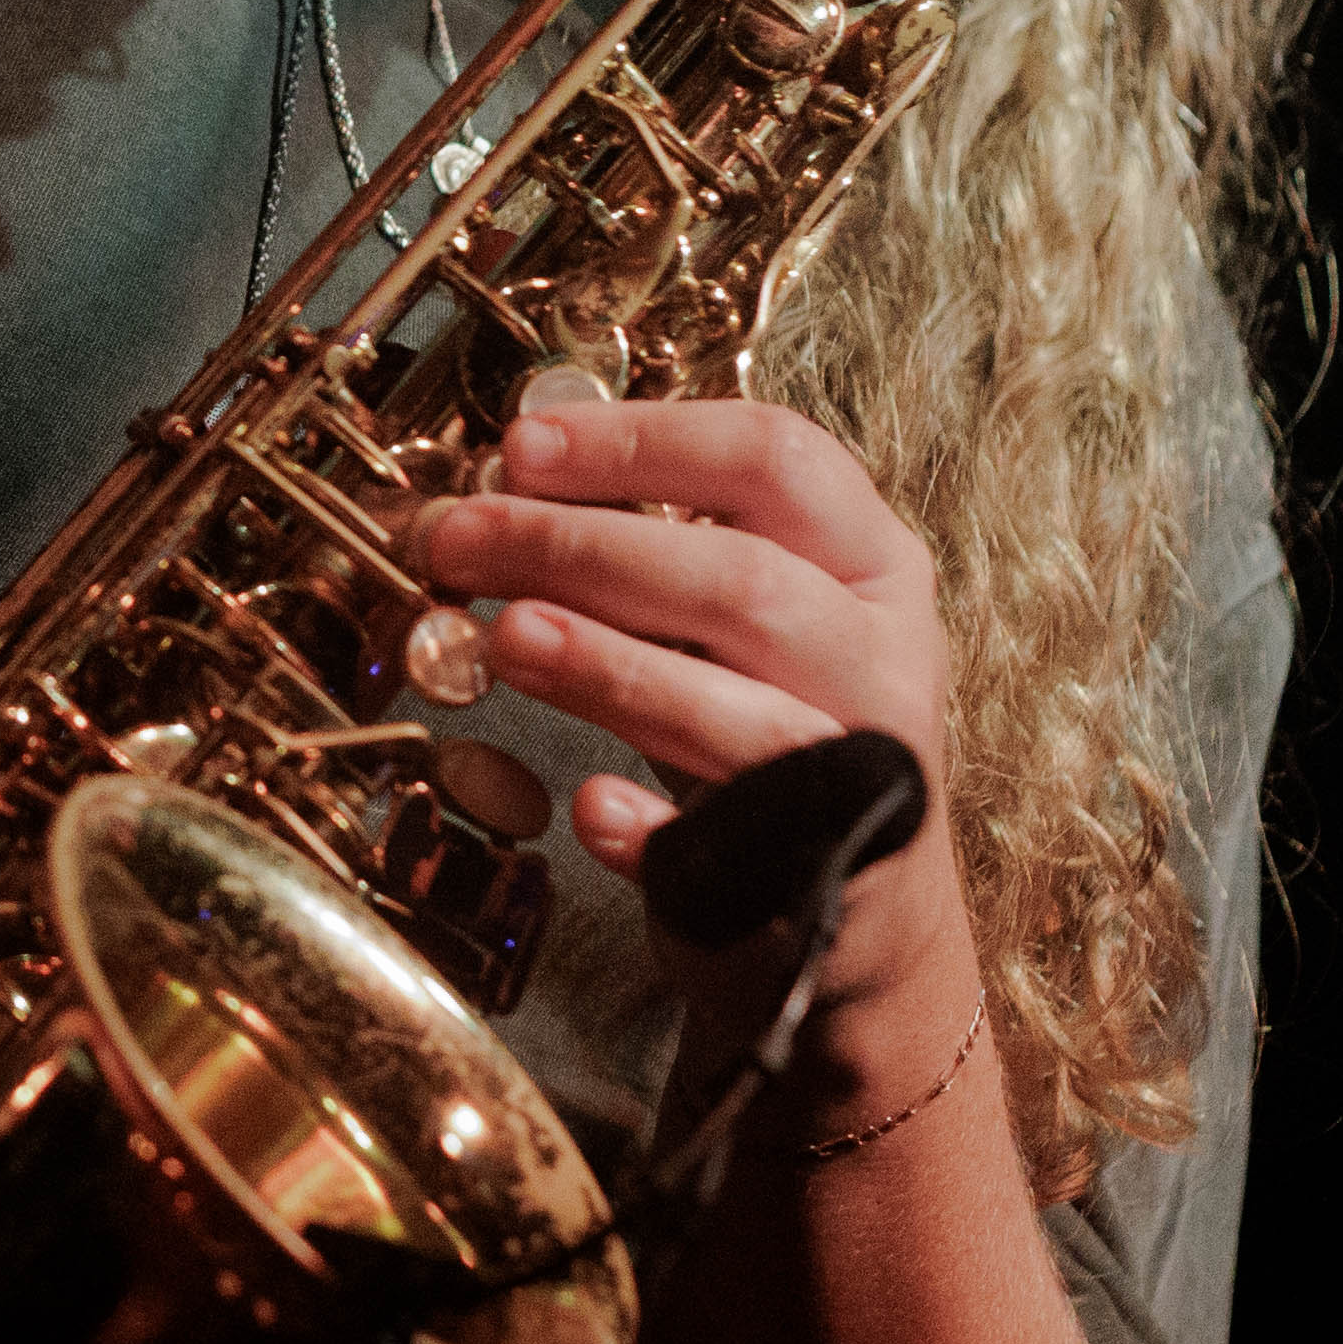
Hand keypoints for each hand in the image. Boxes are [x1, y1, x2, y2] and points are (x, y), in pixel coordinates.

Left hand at [407, 397, 971, 1021]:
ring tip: (504, 637)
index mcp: (872, 558)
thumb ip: (654, 544)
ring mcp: (860, 771)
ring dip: (613, 667)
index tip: (521, 447)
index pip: (774, 458)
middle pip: (744, 580)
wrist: (854, 901)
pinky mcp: (821, 875)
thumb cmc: (769, 722)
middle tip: (459, 540)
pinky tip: (594, 805)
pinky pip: (735, 848)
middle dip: (584, 549)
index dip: (643, 442)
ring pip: (746, 710)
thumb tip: (511, 483)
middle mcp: (882, 655)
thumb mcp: (738, 611)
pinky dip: (658, 825)